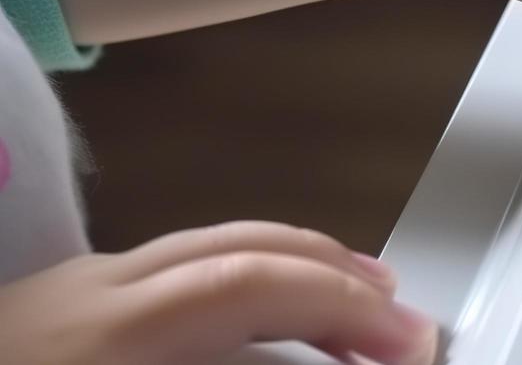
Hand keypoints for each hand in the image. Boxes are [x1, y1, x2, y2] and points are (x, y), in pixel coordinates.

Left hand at [0, 222, 436, 364]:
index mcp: (101, 336)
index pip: (252, 284)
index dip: (343, 304)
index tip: (406, 345)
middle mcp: (84, 298)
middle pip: (238, 247)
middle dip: (336, 276)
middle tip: (403, 327)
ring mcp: (60, 298)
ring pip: (202, 249)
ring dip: (292, 270)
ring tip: (353, 308)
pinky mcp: (45, 312)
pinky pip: (165, 274)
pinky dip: (236, 284)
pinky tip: (252, 327)